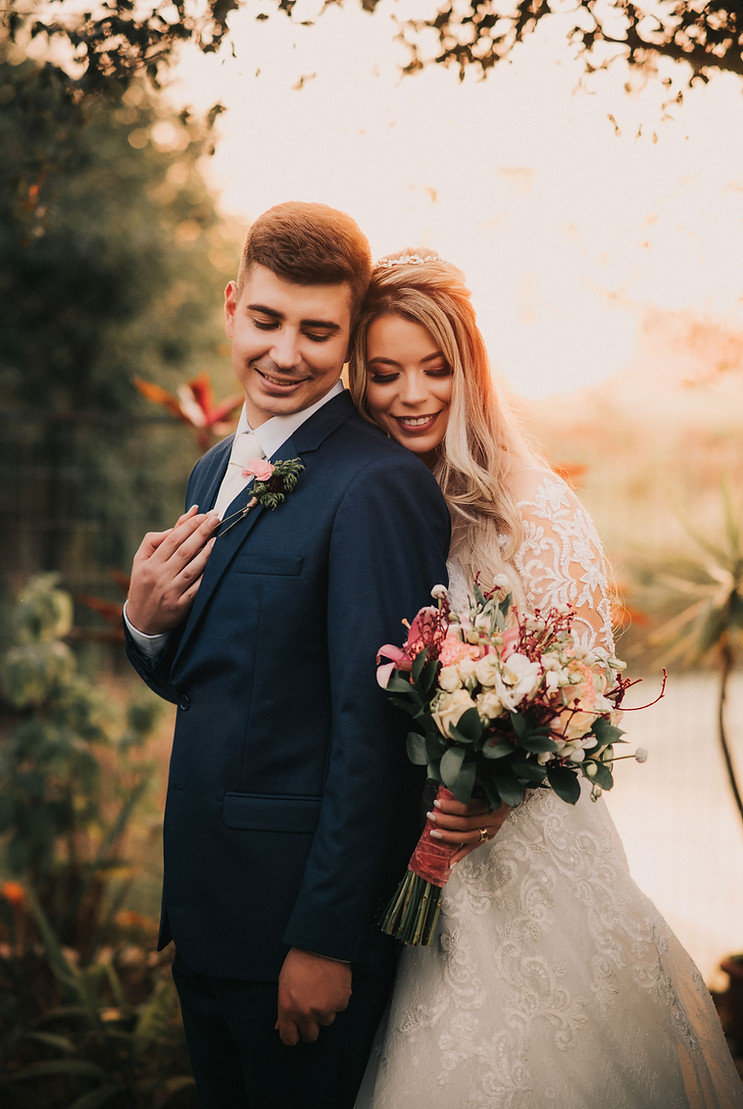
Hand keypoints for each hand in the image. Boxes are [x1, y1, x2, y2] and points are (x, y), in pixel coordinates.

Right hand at [126, 506, 220, 634]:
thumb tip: (176, 525)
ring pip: (192, 568)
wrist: (141, 620)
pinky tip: (217, 564)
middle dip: (201, 532)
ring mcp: (171, 592)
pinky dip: (206, 576)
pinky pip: (196, 589)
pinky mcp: (180, 606)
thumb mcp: (140, 561)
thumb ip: (154, 541)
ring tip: (218, 538)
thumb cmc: (144, 584)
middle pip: (184, 550)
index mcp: (151, 564)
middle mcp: (160, 576)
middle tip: (216, 518)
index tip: (203, 514)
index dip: (189, 525)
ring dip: (207, 552)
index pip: (172, 539)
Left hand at [275, 948, 351, 1045]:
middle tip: (311, 1010)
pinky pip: (338, 1008)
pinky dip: (336, 1000)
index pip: (290, 1039)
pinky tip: (331, 985)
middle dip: (310, 1026)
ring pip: (326, 1021)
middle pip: (310, 1036)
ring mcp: (325, 1009)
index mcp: (288, 1009)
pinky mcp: (340, 1003)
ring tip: (322, 990)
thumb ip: (284, 1008)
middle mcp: (306, 1013)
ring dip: (324, 1011)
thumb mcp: (284, 984)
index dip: (293, 1035)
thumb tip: (281, 1025)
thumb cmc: (300, 960)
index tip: (296, 1030)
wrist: (322, 944)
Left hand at [427, 794, 511, 865]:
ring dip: (449, 837)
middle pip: (465, 823)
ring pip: (468, 837)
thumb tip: (448, 786)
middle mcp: (493, 819)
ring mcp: (491, 831)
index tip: (437, 803)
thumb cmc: (495, 787)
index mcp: (492, 804)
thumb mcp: (485, 783)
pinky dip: (461, 855)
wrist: (511, 798)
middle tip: (431, 815)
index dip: (451, 807)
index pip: (468, 808)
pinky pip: (473, 848)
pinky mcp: (489, 838)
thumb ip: (469, 786)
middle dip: (446, 821)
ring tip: (434, 833)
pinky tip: (449, 862)